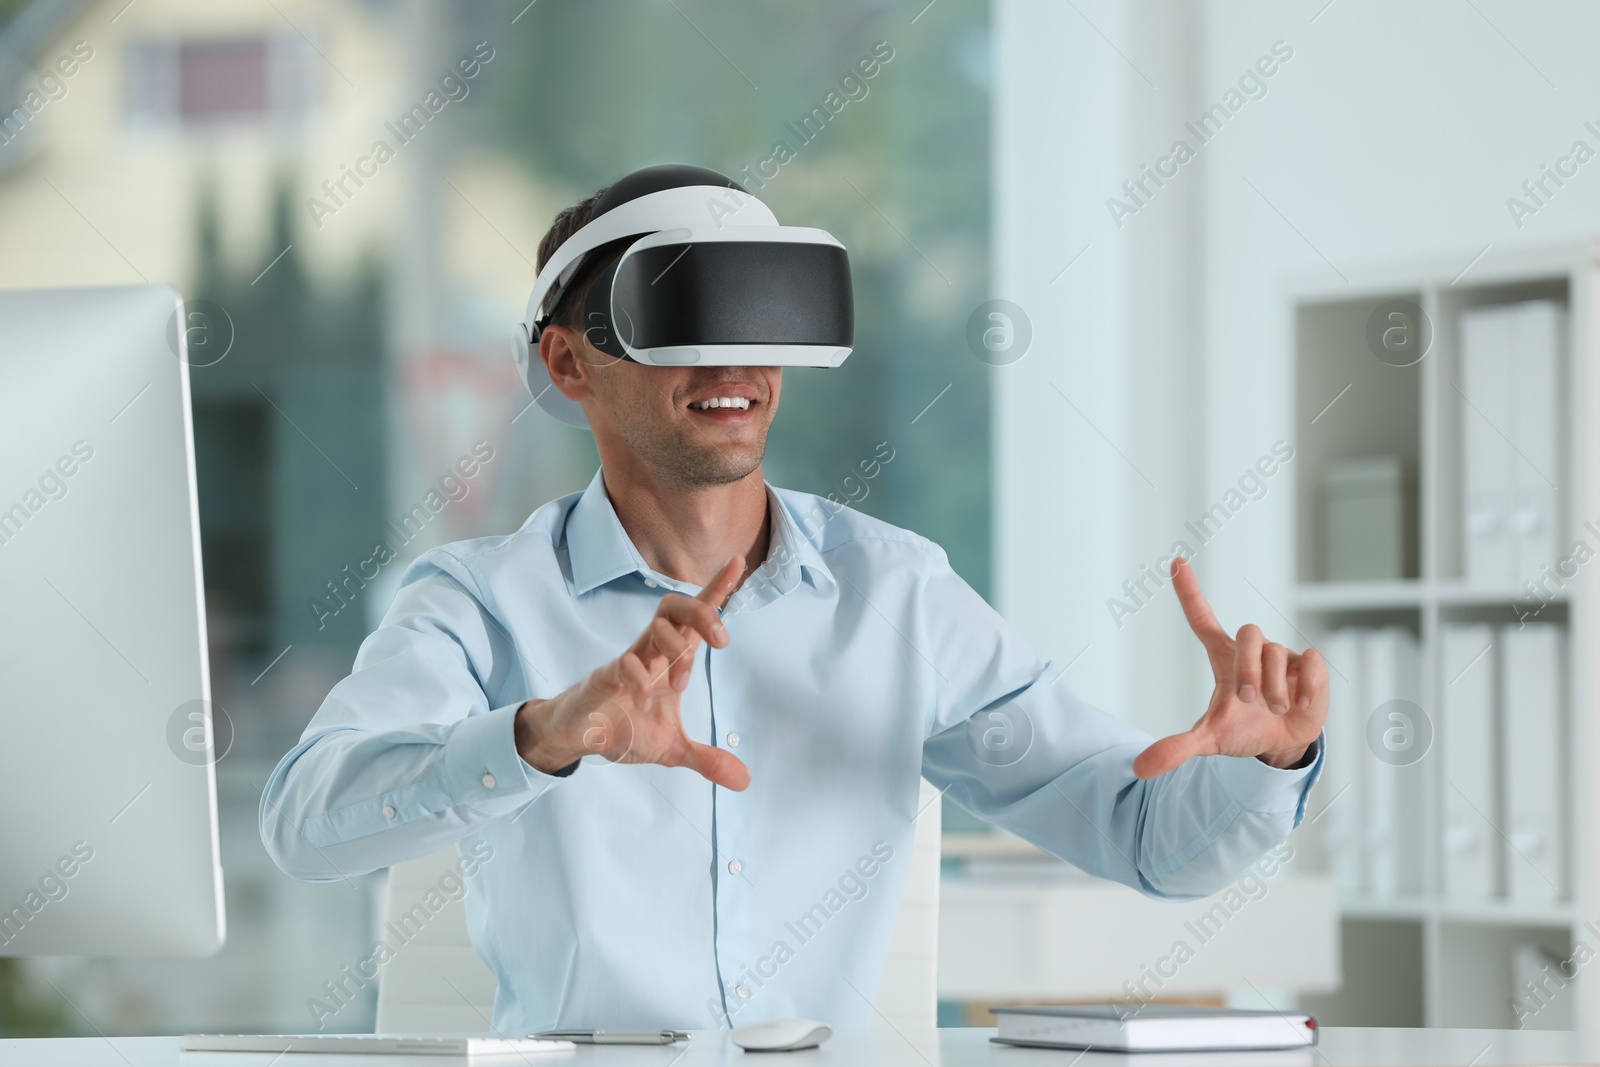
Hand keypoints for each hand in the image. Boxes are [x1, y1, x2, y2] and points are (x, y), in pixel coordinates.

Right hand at [514, 557, 750, 789]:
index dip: (717, 590)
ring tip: (681, 683)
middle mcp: (650, 652)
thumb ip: (707, 759)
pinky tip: (645, 700)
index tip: (737, 563)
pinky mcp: (601, 678)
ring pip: (653, 629)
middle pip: (675, 609)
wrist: (579, 737)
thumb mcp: (671, 749)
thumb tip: (743, 780)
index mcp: (670, 659)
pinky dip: (638, 679)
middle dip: (702, 614)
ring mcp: (626, 661)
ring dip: (675, 650)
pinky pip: (621, 664)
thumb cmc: (625, 727)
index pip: (696, 618)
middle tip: (722, 639)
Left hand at [1132, 557, 1327, 778]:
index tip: (1176, 562)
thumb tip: (1139, 768)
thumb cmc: (1242, 731)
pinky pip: (1312, 659)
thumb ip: (1178, 749)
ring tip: (1274, 711)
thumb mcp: (1209, 740)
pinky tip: (1301, 704)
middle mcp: (1251, 652)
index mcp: (1223, 659)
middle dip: (1250, 667)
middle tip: (1249, 700)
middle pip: (1249, 633)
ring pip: (1279, 652)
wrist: (1280, 745)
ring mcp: (1282, 657)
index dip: (1190, 591)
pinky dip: (1307, 684)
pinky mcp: (1310, 666)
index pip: (1202, 618)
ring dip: (1275, 687)